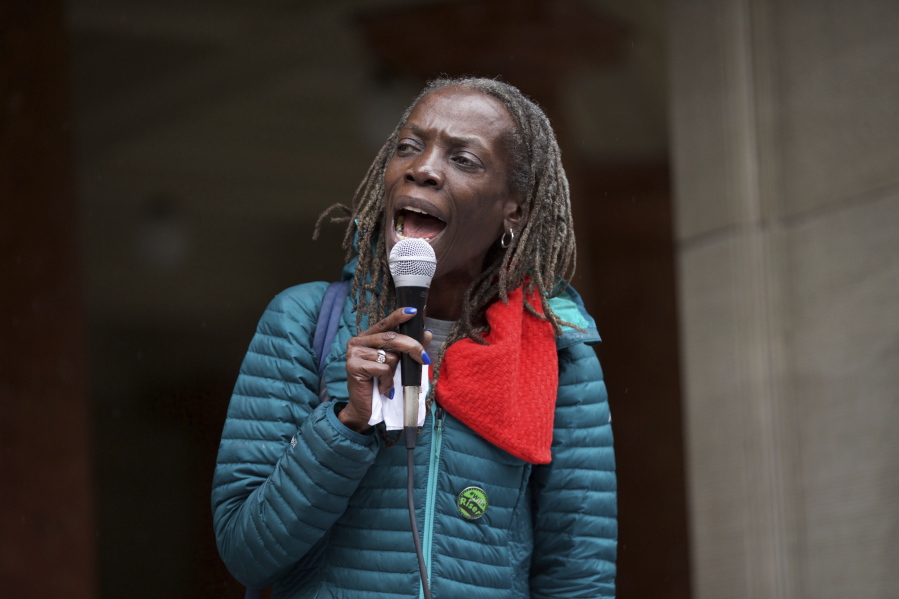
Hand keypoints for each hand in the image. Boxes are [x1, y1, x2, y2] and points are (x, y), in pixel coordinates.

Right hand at [339, 308, 431, 432]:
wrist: (365, 409)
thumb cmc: (380, 385)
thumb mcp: (398, 364)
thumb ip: (410, 348)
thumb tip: (427, 333)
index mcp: (368, 338)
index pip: (385, 323)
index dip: (399, 316)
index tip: (414, 311)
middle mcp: (358, 341)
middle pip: (391, 338)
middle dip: (412, 347)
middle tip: (424, 358)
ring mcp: (354, 352)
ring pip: (389, 356)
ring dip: (395, 373)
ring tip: (387, 382)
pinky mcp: (353, 366)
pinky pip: (383, 369)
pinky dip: (388, 382)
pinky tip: (382, 388)